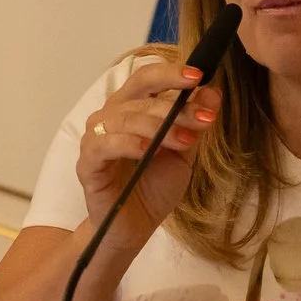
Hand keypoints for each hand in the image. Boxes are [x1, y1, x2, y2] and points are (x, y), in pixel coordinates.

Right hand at [76, 57, 222, 246]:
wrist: (134, 227)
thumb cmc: (154, 187)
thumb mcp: (183, 153)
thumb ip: (193, 124)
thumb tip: (213, 92)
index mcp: (131, 108)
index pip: (146, 78)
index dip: (170, 74)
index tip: (198, 76)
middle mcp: (110, 117)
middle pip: (140, 99)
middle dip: (176, 107)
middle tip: (204, 118)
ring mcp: (95, 139)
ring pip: (125, 119)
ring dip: (159, 127)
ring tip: (186, 141)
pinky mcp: (87, 164)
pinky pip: (105, 145)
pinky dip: (129, 144)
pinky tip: (149, 151)